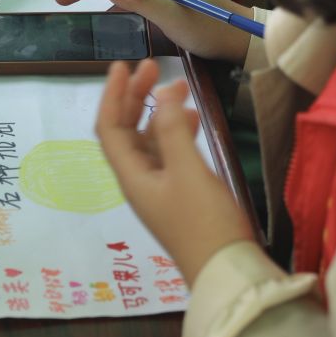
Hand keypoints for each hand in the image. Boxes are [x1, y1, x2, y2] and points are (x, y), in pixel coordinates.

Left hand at [97, 59, 252, 284]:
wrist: (226, 271)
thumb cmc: (205, 222)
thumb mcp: (189, 171)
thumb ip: (174, 130)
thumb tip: (165, 93)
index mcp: (131, 176)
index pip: (108, 128)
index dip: (112, 95)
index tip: (123, 65)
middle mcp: (138, 181)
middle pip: (126, 131)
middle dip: (135, 97)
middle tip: (152, 66)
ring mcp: (159, 189)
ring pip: (149, 141)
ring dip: (159, 112)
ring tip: (181, 87)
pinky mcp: (180, 196)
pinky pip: (169, 154)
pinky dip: (177, 132)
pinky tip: (194, 119)